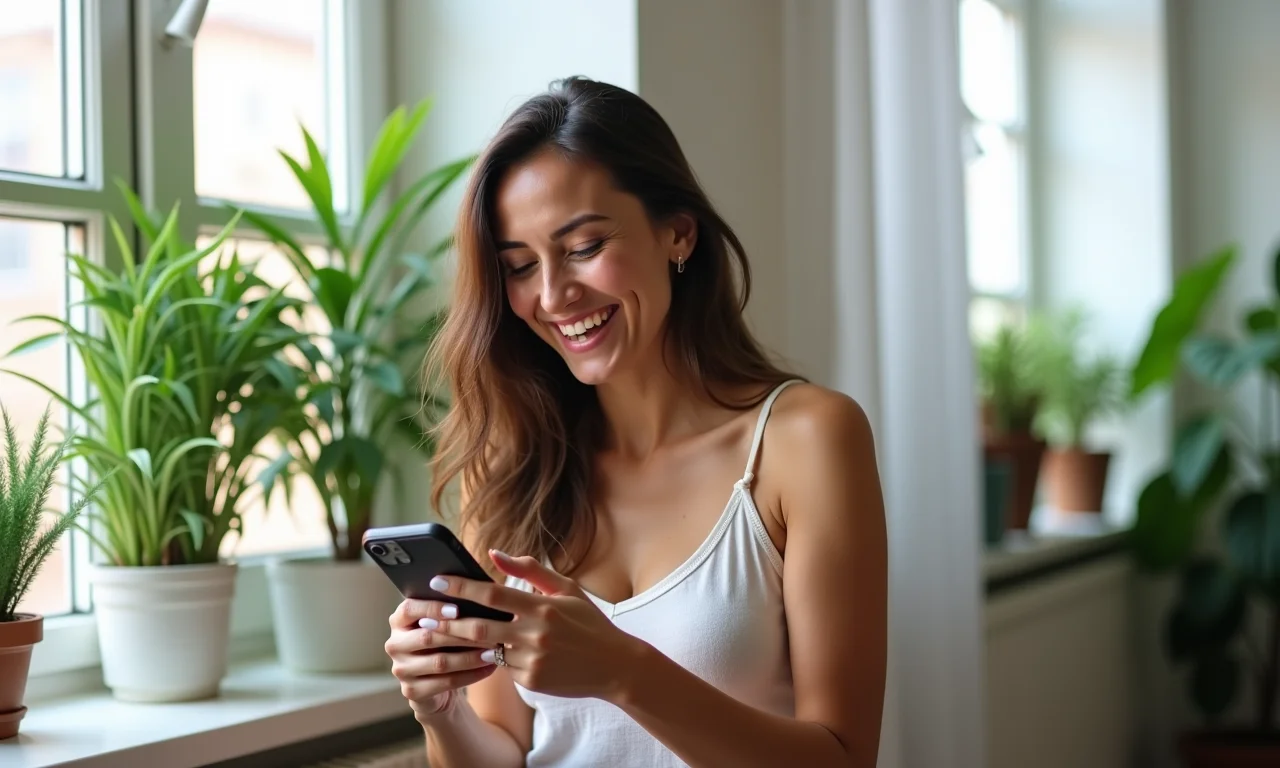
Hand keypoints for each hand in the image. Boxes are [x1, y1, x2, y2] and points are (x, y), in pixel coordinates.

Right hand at [385, 598, 497, 723]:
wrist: (436, 683)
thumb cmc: (444, 644)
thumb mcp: (443, 625)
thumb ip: (451, 610)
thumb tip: (479, 593)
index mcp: (398, 621)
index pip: (409, 609)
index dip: (432, 608)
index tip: (458, 609)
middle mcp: (394, 644)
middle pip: (427, 637)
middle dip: (462, 634)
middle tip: (490, 630)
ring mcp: (401, 670)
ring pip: (439, 662)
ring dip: (470, 656)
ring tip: (494, 650)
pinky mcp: (412, 691)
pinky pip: (446, 682)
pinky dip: (471, 675)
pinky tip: (490, 667)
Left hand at [425, 550, 644, 700]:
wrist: (615, 666)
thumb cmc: (589, 622)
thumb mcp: (566, 589)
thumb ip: (530, 570)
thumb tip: (495, 554)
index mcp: (542, 606)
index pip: (492, 594)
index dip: (462, 588)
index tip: (438, 582)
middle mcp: (535, 634)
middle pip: (478, 627)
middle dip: (448, 621)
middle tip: (426, 616)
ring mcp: (532, 660)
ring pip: (486, 650)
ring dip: (462, 643)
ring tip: (440, 634)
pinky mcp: (531, 681)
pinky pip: (503, 668)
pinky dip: (492, 659)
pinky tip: (481, 653)